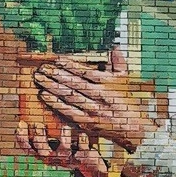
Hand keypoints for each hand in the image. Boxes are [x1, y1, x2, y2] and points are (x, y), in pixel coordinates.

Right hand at [15, 123, 109, 176]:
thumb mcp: (51, 136)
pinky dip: (82, 142)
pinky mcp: (82, 157)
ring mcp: (67, 159)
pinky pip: (82, 152)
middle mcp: (53, 158)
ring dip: (64, 139)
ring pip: (64, 151)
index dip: (22, 138)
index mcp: (42, 152)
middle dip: (40, 138)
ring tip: (65, 127)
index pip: (28, 148)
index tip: (21, 124)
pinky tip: (82, 134)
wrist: (86, 161)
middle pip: (43, 151)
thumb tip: (37, 99)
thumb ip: (43, 126)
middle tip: (38, 124)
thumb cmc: (64, 143)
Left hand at [34, 48, 155, 152]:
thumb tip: (115, 47)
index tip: (57, 60)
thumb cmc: (129, 102)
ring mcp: (94, 112)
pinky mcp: (89, 124)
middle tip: (42, 68)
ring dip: (52, 87)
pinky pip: (69, 112)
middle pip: (75, 84)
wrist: (135, 128)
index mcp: (110, 85)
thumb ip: (119, 63)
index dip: (71, 66)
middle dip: (56, 75)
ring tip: (40, 78)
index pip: (86, 73)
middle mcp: (101, 98)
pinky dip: (56, 104)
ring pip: (69, 97)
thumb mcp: (127, 80)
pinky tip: (45, 96)